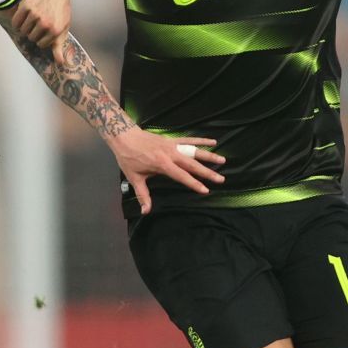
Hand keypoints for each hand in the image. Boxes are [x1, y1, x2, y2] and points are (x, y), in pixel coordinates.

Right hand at [11, 0, 71, 51]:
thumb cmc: (60, 9)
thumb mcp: (63, 27)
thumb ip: (59, 46)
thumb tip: (60, 63)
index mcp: (55, 30)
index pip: (41, 44)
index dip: (42, 38)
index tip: (45, 30)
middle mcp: (45, 23)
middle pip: (31, 37)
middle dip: (33, 32)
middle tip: (38, 23)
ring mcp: (35, 15)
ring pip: (23, 31)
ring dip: (25, 27)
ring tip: (32, 20)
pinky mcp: (25, 7)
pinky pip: (16, 22)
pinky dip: (17, 22)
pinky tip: (23, 18)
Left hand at [108, 131, 224, 210]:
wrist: (124, 136)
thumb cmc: (128, 158)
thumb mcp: (134, 178)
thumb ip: (142, 195)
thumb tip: (145, 211)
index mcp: (162, 165)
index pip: (182, 176)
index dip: (194, 184)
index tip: (206, 190)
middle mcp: (170, 155)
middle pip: (192, 165)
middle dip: (207, 173)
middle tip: (221, 179)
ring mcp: (172, 146)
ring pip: (194, 151)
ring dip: (209, 156)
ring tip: (223, 160)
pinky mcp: (172, 140)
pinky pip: (189, 139)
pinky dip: (201, 140)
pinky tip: (213, 141)